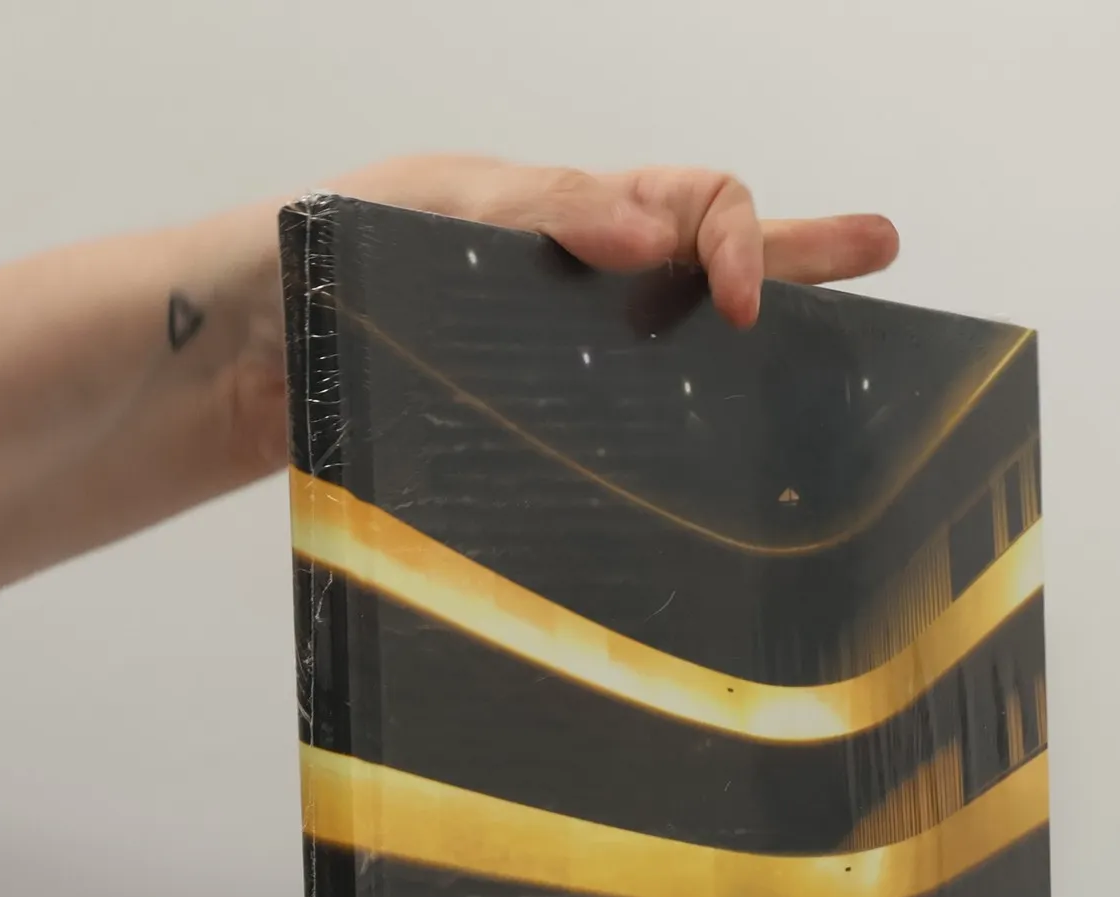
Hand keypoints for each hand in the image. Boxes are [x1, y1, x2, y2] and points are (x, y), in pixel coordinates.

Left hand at [217, 155, 899, 475]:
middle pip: (710, 260)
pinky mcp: (531, 430)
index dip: (735, 240)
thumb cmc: (310, 265)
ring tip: (836, 363)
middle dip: (801, 254)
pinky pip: (624, 429)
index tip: (739, 310)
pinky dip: (685, 440)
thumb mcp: (420, 210)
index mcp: (561, 212)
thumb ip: (532, 211)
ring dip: (761, 348)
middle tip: (880, 249)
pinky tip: (726, 474)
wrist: (239, 361)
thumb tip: (646, 225)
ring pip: (678, 350)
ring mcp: (558, 360)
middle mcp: (575, 283)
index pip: (689, 199)